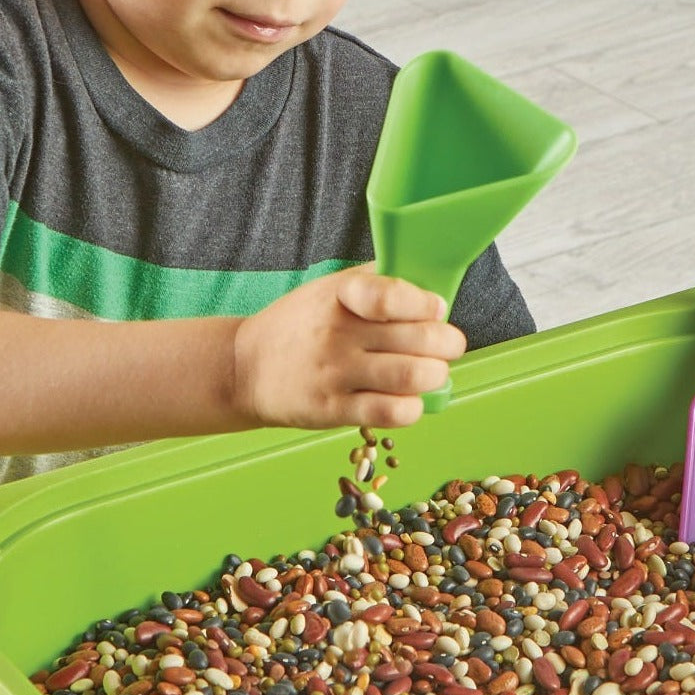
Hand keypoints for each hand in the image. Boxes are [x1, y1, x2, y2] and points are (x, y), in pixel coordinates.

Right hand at [232, 265, 465, 429]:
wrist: (245, 367)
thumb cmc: (299, 324)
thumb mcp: (330, 289)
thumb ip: (377, 282)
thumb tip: (430, 285)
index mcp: (342, 295)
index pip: (392, 294)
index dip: (426, 304)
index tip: (436, 309)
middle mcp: (338, 332)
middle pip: (417, 338)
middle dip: (448, 344)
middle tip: (448, 346)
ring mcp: (335, 372)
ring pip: (411, 376)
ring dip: (436, 375)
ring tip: (434, 373)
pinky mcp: (332, 409)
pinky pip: (390, 412)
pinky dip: (413, 407)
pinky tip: (410, 400)